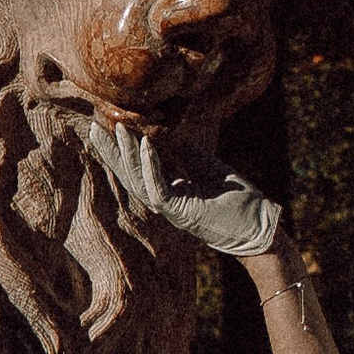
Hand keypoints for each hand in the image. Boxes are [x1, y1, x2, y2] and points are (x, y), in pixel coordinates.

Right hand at [86, 119, 284, 260]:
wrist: (260, 228)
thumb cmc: (239, 202)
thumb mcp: (210, 168)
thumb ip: (186, 153)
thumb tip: (163, 131)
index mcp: (171, 192)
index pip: (140, 169)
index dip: (124, 149)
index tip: (112, 125)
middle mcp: (166, 202)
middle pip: (130, 175)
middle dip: (111, 152)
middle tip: (93, 128)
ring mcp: (171, 210)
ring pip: (138, 182)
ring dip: (127, 155)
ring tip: (117, 130)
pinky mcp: (181, 214)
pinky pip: (158, 189)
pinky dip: (152, 167)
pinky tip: (146, 145)